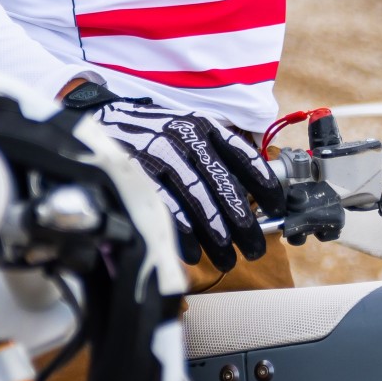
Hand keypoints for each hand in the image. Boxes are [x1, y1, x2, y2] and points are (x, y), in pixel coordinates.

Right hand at [87, 96, 285, 269]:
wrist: (105, 121)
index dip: (264, 186)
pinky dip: (182, 233)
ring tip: (226, 259)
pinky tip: (192, 252)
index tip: (277, 210)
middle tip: (254, 248)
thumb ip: (215, 157)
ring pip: (198, 200)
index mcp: (205, 127)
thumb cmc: (156, 135)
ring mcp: (161, 154)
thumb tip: (246, 197)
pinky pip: (167, 208)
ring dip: (215, 235)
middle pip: (223, 185)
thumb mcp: (189, 133)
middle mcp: (187, 137)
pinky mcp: (138, 173)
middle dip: (242, 222)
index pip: (244, 157)